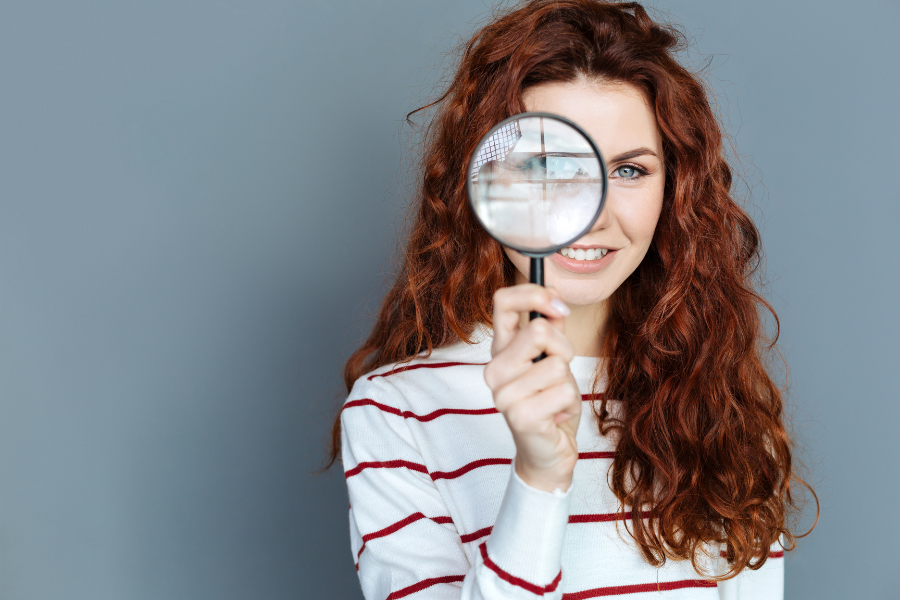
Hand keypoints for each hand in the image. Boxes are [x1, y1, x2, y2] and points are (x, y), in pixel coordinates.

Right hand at [484, 284, 580, 492]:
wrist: (546, 452)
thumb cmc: (549, 403)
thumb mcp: (553, 359)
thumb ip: (551, 329)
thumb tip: (554, 298)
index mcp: (500, 350)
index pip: (503, 302)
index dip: (534, 294)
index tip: (558, 307)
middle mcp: (494, 370)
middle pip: (538, 331)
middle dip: (564, 348)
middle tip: (560, 371)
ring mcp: (503, 394)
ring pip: (557, 364)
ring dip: (567, 382)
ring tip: (555, 398)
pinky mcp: (519, 417)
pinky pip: (564, 392)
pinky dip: (570, 404)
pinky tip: (556, 416)